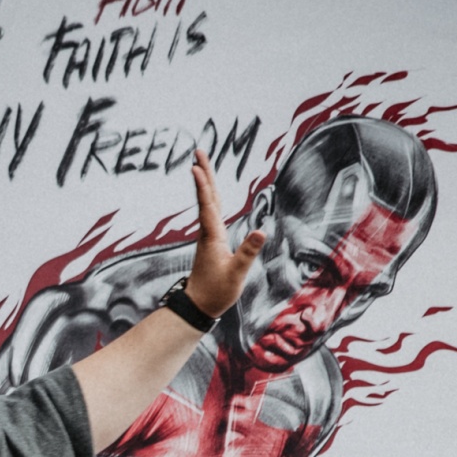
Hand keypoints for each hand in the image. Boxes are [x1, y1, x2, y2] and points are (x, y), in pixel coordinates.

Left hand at [182, 149, 266, 319]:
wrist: (198, 306)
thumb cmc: (216, 292)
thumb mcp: (236, 273)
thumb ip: (248, 252)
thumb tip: (261, 230)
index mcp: (213, 236)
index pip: (208, 205)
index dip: (203, 185)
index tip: (195, 166)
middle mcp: (207, 232)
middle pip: (207, 196)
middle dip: (203, 173)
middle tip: (198, 151)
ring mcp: (208, 235)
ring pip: (208, 202)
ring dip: (206, 182)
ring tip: (202, 164)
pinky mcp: (211, 240)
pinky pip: (211, 211)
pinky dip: (211, 196)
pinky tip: (212, 193)